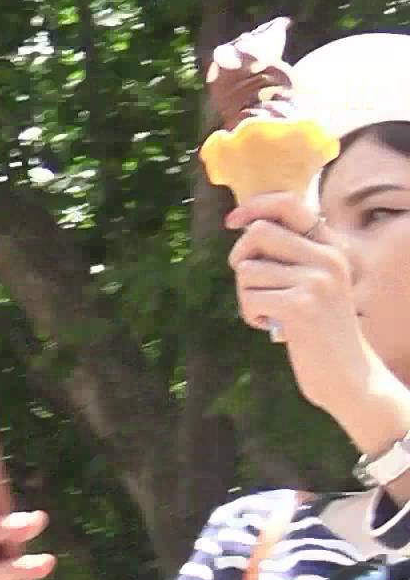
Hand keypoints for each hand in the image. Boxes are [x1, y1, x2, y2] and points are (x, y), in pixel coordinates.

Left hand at [225, 193, 408, 445]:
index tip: (232, 221)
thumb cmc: (320, 331)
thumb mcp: (314, 284)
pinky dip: (250, 315)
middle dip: (241, 257)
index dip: (253, 207)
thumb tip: (246, 228)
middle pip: (259, 233)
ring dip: (246, 295)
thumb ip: (290, 256)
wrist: (348, 376)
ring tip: (269, 313)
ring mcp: (316, 281)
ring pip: (248, 270)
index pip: (288, 204)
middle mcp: (327, 258)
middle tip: (249, 284)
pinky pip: (250, 298)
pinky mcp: (301, 306)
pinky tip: (271, 327)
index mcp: (331, 247)